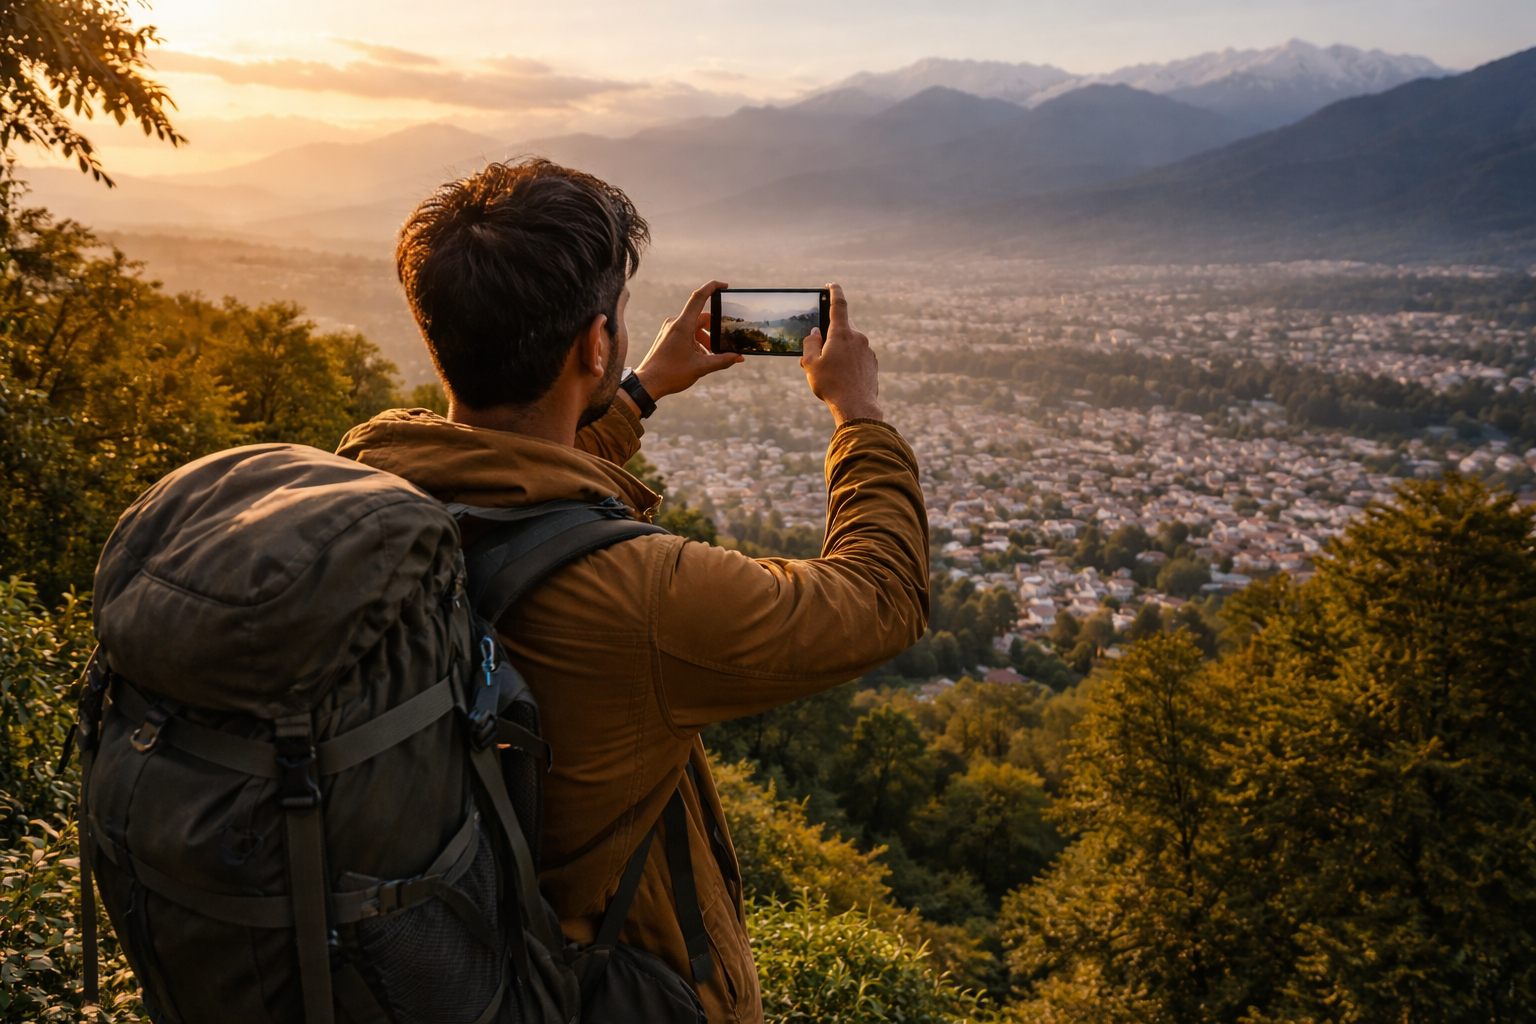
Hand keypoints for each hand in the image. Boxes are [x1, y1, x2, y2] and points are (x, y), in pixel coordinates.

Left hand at [633, 280, 741, 399]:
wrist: (648, 383)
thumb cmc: (671, 374)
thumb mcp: (701, 368)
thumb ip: (722, 361)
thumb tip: (738, 357)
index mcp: (683, 325)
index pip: (699, 297)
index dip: (712, 287)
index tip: (725, 286)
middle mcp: (675, 323)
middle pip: (701, 318)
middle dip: (714, 330)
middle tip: (724, 344)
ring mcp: (670, 329)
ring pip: (695, 328)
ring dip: (706, 339)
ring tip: (711, 356)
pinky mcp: (667, 336)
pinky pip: (687, 333)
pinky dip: (696, 342)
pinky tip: (700, 358)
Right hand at [800, 283, 881, 425]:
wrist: (857, 407)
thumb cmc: (831, 385)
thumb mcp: (811, 364)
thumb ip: (810, 344)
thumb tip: (815, 333)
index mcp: (842, 334)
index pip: (839, 305)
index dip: (834, 292)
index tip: (831, 285)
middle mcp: (858, 337)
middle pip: (843, 326)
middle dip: (830, 333)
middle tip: (817, 350)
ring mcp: (868, 350)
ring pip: (850, 342)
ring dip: (838, 349)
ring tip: (827, 370)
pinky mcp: (873, 362)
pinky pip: (858, 354)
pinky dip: (848, 359)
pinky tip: (841, 376)